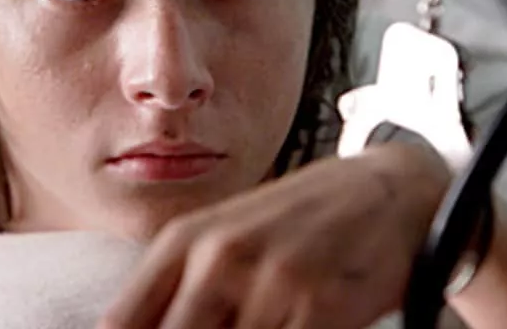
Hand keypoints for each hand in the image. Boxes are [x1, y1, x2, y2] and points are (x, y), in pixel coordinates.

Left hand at [97, 143, 451, 328]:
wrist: (385, 190)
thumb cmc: (298, 219)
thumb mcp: (225, 236)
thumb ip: (181, 290)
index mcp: (183, 240)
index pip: (121, 322)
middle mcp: (217, 256)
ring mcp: (269, 281)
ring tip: (272, 320)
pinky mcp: (319, 306)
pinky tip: (296, 326)